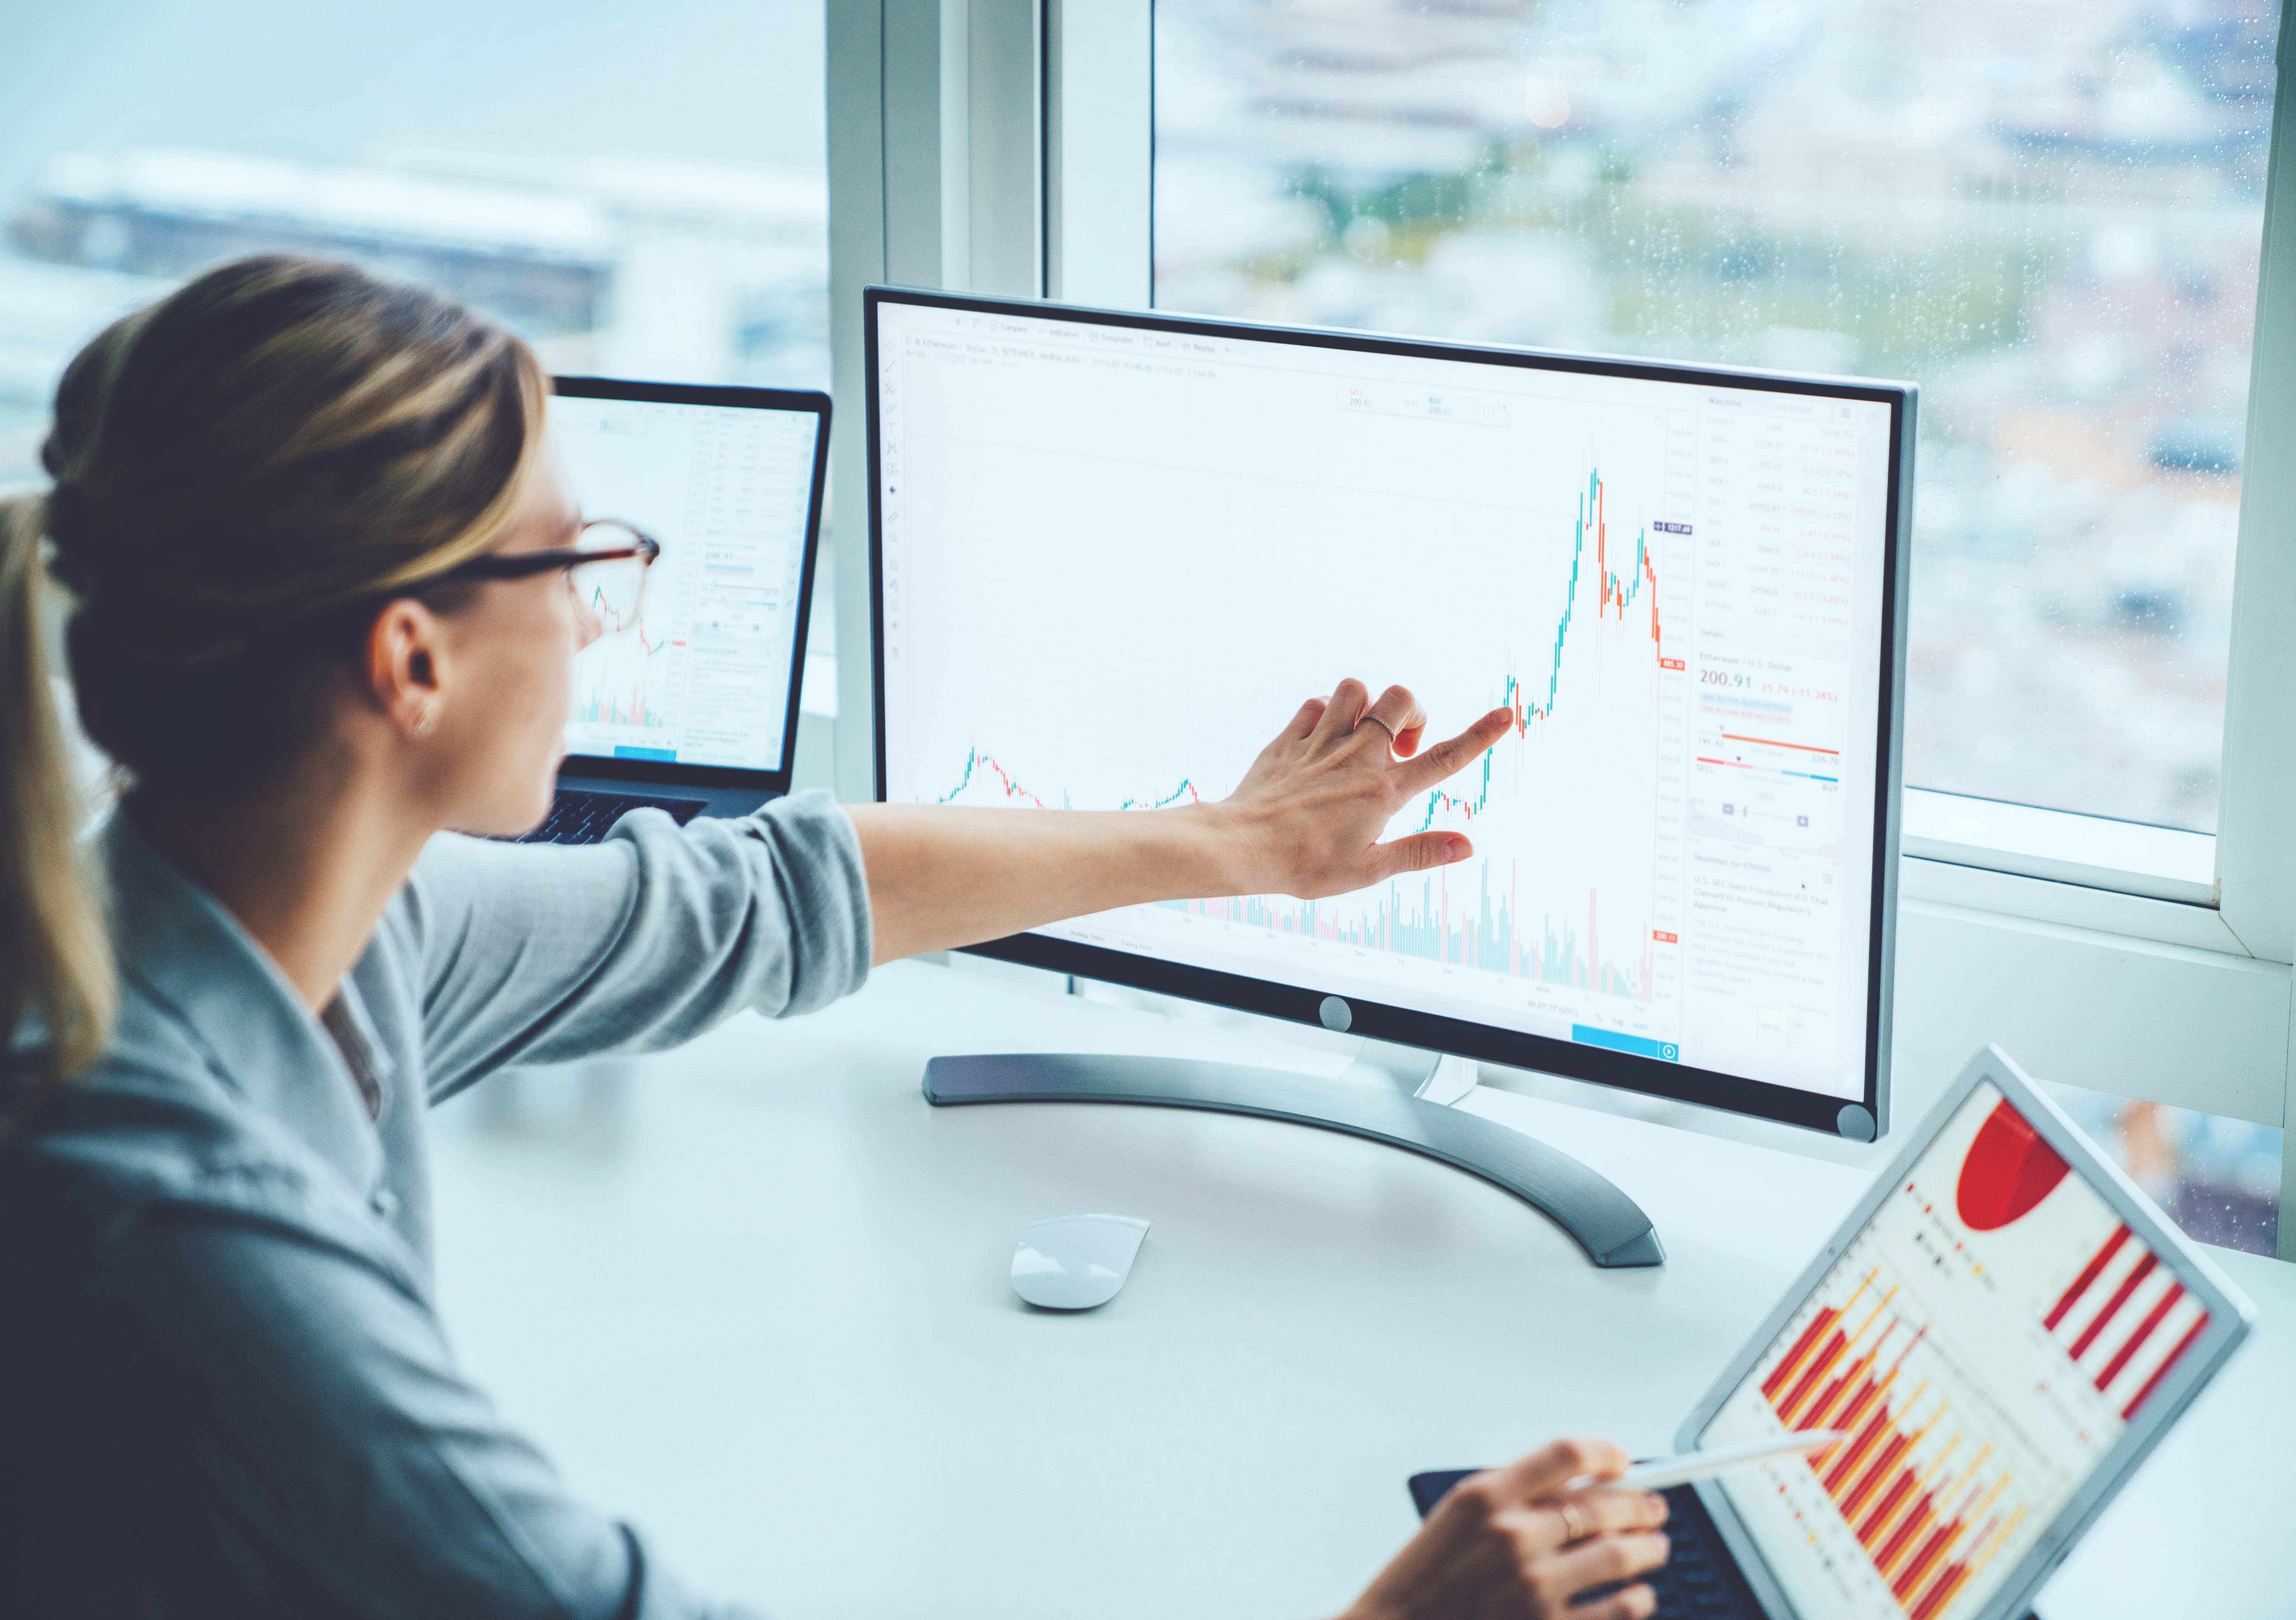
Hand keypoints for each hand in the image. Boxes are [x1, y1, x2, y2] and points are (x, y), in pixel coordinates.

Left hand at [1212, 678, 1512, 898]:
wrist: (1241, 847)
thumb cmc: (1304, 865)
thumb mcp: (1367, 869)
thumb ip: (1419, 853)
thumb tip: (1467, 847)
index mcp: (1383, 791)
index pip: (1443, 759)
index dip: (1480, 736)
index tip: (1507, 714)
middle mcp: (1357, 757)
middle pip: (1401, 700)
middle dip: (1411, 711)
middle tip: (1401, 747)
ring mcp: (1321, 743)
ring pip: (1356, 689)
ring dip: (1366, 705)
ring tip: (1361, 736)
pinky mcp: (1289, 740)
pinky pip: (1315, 704)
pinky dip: (1325, 713)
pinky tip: (1323, 739)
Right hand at [1340, 1438, 1671, 1619]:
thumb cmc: (1427, 1578)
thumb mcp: (1459, 1518)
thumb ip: (1517, 1495)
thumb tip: (1584, 1484)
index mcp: (1486, 1496)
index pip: (1567, 1453)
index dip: (1606, 1452)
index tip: (1622, 1461)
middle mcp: (1513, 1537)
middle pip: (1603, 1504)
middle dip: (1641, 1504)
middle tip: (1655, 1508)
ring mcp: (1533, 1587)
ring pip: (1620, 1556)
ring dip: (1648, 1549)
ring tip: (1654, 1547)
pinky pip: (1620, 1609)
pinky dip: (1639, 1599)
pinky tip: (1639, 1593)